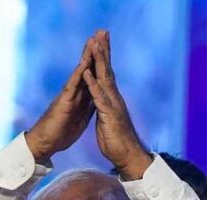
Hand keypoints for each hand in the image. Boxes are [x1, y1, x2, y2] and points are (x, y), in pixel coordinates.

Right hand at [25, 38, 95, 160]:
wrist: (45, 144)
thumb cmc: (60, 133)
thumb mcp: (80, 118)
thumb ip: (87, 106)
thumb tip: (96, 99)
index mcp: (81, 97)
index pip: (92, 75)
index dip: (100, 60)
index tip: (107, 46)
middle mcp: (74, 92)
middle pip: (87, 68)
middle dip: (94, 51)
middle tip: (100, 32)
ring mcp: (68, 96)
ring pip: (80, 72)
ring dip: (86, 56)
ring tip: (92, 40)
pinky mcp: (63, 102)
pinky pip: (72, 85)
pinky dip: (79, 74)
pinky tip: (84, 62)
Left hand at [82, 30, 150, 178]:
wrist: (125, 155)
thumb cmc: (115, 140)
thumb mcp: (107, 120)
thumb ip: (104, 108)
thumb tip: (103, 101)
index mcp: (110, 99)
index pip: (105, 74)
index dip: (102, 58)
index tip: (98, 42)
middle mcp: (113, 98)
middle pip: (107, 70)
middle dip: (103, 51)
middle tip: (100, 32)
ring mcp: (111, 105)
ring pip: (104, 79)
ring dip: (98, 62)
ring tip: (94, 45)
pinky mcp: (108, 114)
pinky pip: (98, 97)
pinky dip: (92, 85)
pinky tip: (86, 73)